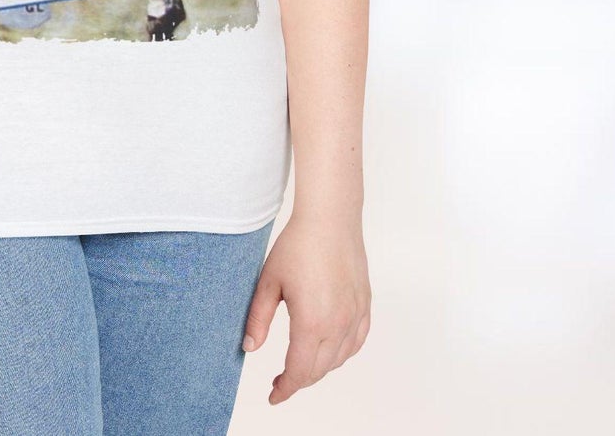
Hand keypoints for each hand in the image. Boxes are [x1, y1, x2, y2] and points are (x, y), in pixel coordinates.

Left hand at [242, 210, 370, 404]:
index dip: (285, 389)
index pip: (299, 371)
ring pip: (338, 359)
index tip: (273, 395)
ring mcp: (355, 316)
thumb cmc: (298, 245)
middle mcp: (338, 324)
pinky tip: (329, 350)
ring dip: (319, 368)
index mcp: (312, 322)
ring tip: (300, 365)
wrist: (330, 219)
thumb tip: (249, 348)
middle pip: (318, 369)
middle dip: (298, 381)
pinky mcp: (364, 306)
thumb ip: (258, 318)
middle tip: (280, 381)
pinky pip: (356, 343)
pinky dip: (341, 354)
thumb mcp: (269, 281)